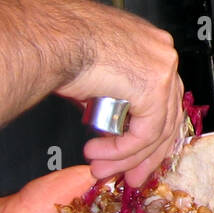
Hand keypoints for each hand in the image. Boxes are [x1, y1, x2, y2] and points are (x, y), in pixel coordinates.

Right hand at [51, 0, 183, 186]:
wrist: (46, 36)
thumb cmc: (57, 44)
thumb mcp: (94, 76)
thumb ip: (111, 98)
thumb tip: (111, 125)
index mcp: (150, 48)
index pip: (164, 100)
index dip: (151, 135)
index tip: (137, 157)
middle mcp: (162, 55)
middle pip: (167, 117)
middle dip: (145, 154)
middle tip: (129, 176)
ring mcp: (162, 69)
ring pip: (157, 129)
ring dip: (127, 157)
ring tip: (101, 168)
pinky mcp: (153, 86)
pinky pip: (145, 132)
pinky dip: (122, 150)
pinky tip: (100, 155)